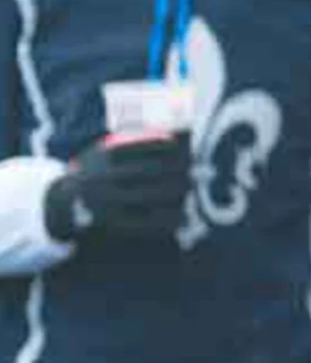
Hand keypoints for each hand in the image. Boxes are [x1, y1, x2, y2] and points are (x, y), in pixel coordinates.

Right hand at [44, 131, 190, 244]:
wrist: (63, 205)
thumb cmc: (96, 173)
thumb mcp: (101, 154)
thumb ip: (128, 144)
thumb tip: (173, 138)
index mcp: (101, 157)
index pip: (136, 146)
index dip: (160, 144)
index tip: (178, 145)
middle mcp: (103, 178)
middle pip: (149, 171)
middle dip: (176, 170)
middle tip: (195, 169)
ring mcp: (107, 202)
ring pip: (150, 196)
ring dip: (176, 192)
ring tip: (191, 187)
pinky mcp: (112, 224)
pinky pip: (146, 222)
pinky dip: (168, 219)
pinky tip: (184, 215)